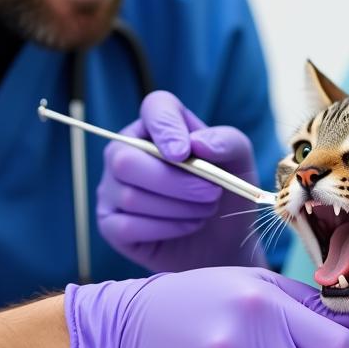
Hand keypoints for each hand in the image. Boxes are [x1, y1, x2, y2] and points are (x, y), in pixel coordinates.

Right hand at [96, 91, 264, 271]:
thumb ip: (227, 142)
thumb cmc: (226, 193)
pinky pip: (126, 226)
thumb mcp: (239, 162)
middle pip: (126, 159)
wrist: (223, 239)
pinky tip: (186, 226)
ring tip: (204, 211)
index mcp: (157, 125)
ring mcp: (111, 187)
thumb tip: (197, 144)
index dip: (165, 127)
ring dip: (179, 208)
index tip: (184, 153)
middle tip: (211, 194)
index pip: (153, 108)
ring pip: (130, 196)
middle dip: (176, 182)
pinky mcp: (109, 223)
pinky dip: (166, 228)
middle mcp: (125, 150)